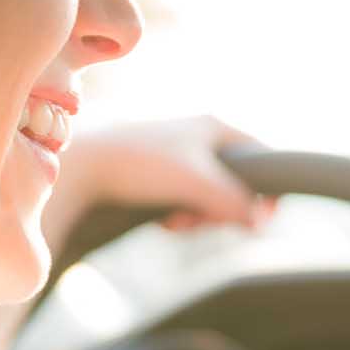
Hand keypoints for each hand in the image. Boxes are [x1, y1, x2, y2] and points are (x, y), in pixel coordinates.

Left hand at [46, 115, 274, 244]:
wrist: (81, 165)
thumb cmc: (140, 164)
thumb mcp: (196, 183)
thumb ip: (234, 201)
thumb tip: (262, 221)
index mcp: (214, 126)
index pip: (262, 155)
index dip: (267, 189)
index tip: (263, 218)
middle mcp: (198, 135)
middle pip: (235, 182)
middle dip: (221, 210)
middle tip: (202, 223)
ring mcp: (176, 153)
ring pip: (208, 195)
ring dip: (198, 216)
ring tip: (175, 221)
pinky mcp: (155, 172)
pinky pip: (184, 199)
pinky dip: (179, 214)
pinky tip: (162, 220)